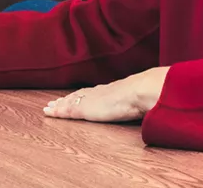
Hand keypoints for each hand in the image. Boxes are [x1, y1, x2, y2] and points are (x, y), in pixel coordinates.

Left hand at [43, 67, 169, 121]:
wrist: (141, 90)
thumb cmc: (146, 93)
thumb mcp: (142, 95)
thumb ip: (142, 96)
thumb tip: (153, 98)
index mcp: (112, 88)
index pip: (93, 91)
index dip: (83, 93)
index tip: (76, 94)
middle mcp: (99, 91)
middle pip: (78, 94)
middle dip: (66, 98)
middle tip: (55, 101)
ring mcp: (91, 99)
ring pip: (70, 101)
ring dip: (58, 105)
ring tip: (48, 108)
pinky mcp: (85, 108)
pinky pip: (67, 110)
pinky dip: (57, 111)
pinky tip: (49, 113)